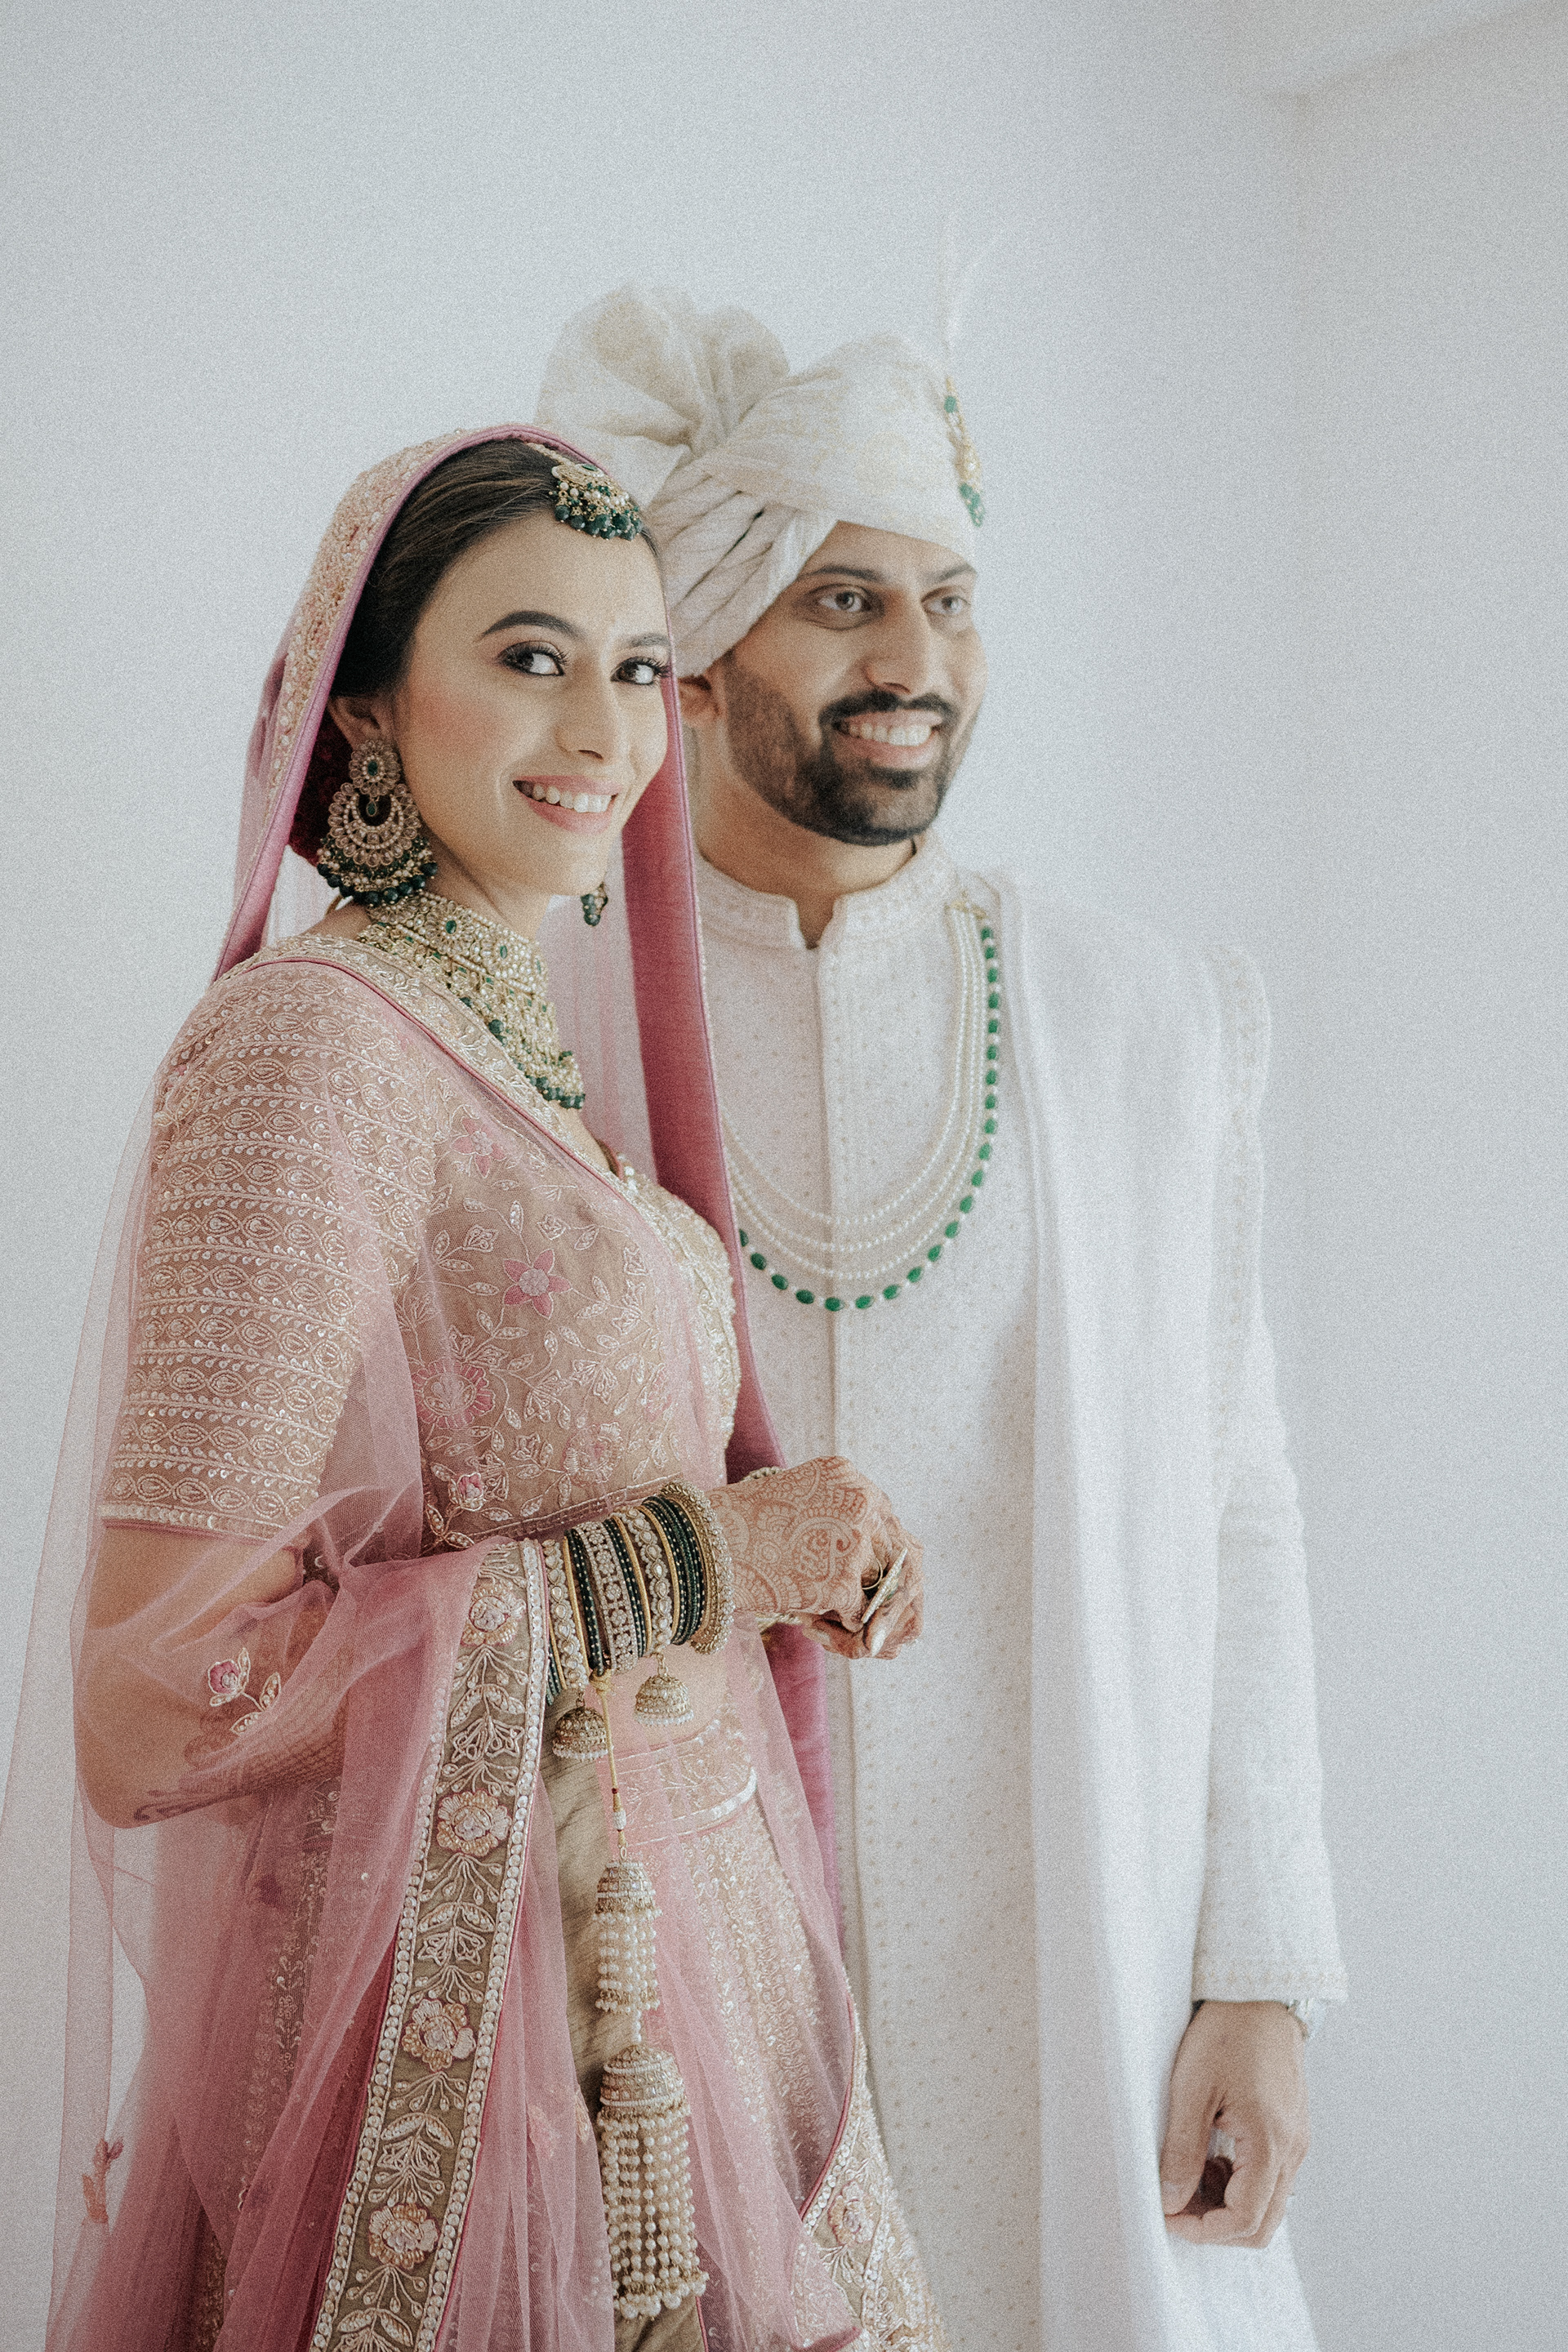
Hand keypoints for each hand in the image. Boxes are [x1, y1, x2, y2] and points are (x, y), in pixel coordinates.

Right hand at [704, 1457, 923, 1659]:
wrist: (697, 1547)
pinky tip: (807, 1629)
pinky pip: (863, 1622)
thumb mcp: (797, 1513)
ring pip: (887, 1596)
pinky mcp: (842, 1581)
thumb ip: (841, 1531)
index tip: (869, 1597)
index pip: (893, 1528)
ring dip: (867, 1624)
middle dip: (892, 1604)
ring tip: (828, 1631)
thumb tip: (893, 1588)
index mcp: (850, 1479)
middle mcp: (862, 1502)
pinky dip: (842, 1638)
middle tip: (877, 1635)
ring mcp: (856, 1540)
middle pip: (905, 1561)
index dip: (887, 1569)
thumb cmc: (736, 1535)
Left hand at [1159, 2000, 1309, 2247]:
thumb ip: (1182, 2150)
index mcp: (1271, 2142)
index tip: (1168, 2214)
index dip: (1203, 2229)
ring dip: (1227, 2204)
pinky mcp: (1291, 2131)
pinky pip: (1271, 2179)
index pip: (1244, 2219)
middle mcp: (1293, 2150)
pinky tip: (1210, 2157)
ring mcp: (1296, 2142)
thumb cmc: (1226, 2032)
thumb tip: (1170, 2200)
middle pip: (1261, 2223)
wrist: (1259, 1996)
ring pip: (1268, 2204)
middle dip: (1215, 2224)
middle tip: (1176, 2201)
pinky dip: (1240, 2183)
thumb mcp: (1191, 2088)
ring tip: (1188, 2174)